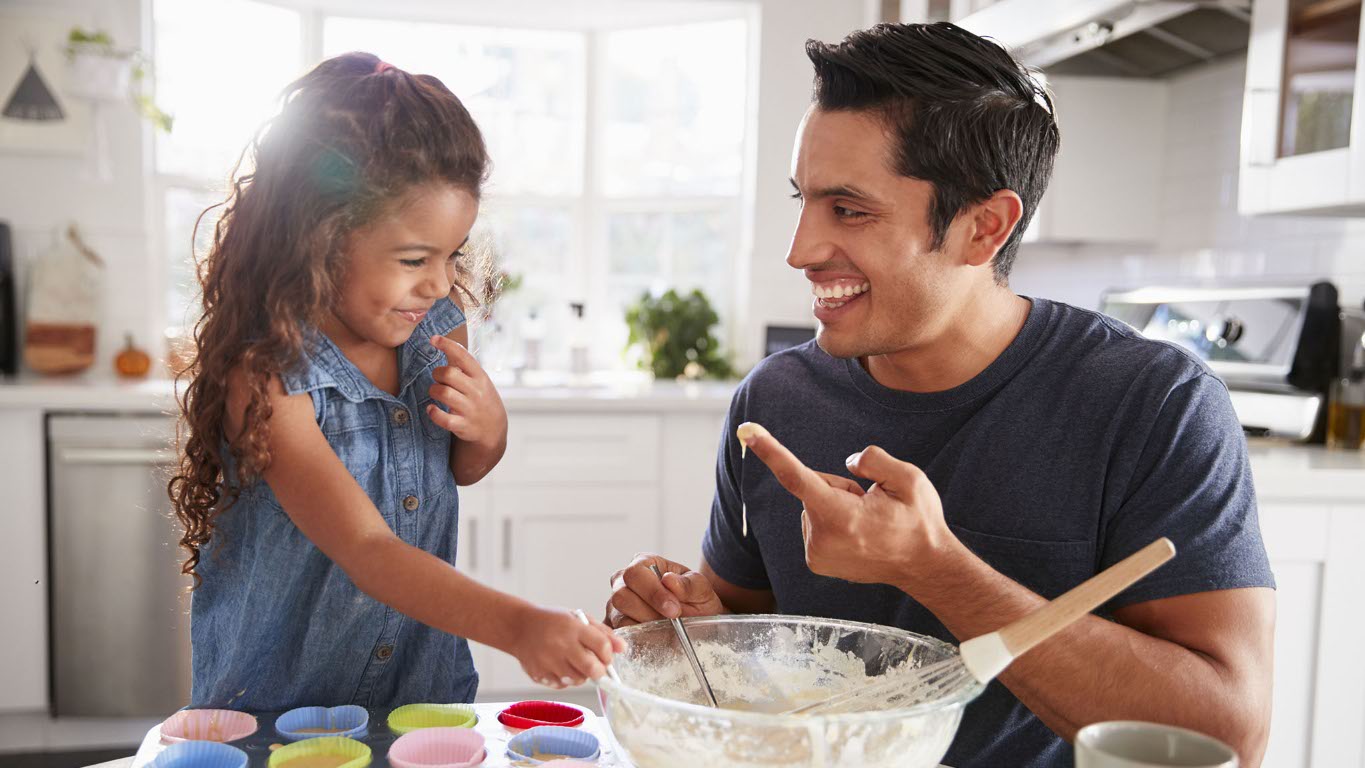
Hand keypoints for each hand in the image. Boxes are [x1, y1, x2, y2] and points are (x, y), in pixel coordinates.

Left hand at [426, 335, 507, 450]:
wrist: (494, 429)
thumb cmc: (482, 398)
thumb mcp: (478, 379)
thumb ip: (461, 363)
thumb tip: (441, 341)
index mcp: (480, 376)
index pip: (463, 356)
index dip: (447, 345)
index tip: (433, 339)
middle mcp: (476, 391)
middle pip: (449, 374)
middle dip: (437, 374)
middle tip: (438, 378)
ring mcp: (470, 409)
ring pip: (443, 393)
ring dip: (433, 391)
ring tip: (435, 392)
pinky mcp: (462, 425)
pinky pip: (443, 418)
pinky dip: (433, 412)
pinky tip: (431, 409)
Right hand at [511, 607, 624, 689]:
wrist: (519, 627)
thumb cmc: (553, 622)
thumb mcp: (578, 618)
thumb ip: (603, 633)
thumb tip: (622, 648)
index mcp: (573, 628)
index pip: (602, 646)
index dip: (609, 654)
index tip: (606, 655)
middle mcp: (561, 645)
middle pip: (593, 669)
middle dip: (600, 670)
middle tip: (596, 665)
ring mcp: (549, 662)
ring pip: (579, 680)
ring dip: (582, 674)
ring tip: (574, 662)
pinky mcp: (540, 675)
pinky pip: (563, 684)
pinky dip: (566, 679)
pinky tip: (560, 665)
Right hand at [606, 553, 725, 627]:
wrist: (696, 621)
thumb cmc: (696, 599)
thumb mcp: (702, 590)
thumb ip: (689, 584)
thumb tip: (669, 580)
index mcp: (644, 563)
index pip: (635, 573)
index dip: (652, 592)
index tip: (673, 609)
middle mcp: (624, 582)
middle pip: (621, 595)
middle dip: (649, 612)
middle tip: (672, 621)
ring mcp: (617, 605)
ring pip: (619, 618)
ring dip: (645, 627)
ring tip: (666, 628)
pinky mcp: (616, 626)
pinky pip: (620, 635)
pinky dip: (638, 639)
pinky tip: (656, 637)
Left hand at [737, 422, 961, 590]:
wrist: (924, 567)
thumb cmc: (919, 521)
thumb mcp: (910, 479)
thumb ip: (874, 460)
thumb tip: (847, 464)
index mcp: (842, 517)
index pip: (796, 477)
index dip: (771, 451)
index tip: (746, 431)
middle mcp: (822, 539)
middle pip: (813, 487)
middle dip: (837, 486)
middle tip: (872, 504)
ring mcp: (816, 554)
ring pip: (813, 506)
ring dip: (836, 506)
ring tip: (869, 523)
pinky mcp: (815, 562)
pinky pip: (814, 523)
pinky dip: (833, 522)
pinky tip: (859, 534)